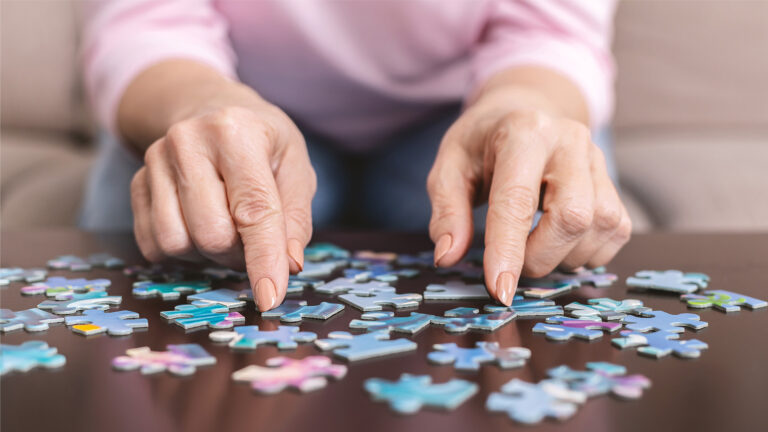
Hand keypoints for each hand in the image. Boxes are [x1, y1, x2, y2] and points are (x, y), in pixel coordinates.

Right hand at [130, 104, 315, 310]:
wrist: (211, 109)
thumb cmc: (263, 144)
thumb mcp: (295, 168)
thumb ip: (296, 218)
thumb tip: (288, 266)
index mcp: (236, 132)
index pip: (252, 210)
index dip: (263, 259)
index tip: (270, 298)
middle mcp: (187, 142)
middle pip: (211, 234)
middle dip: (238, 253)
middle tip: (253, 238)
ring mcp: (154, 162)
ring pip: (178, 244)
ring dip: (209, 255)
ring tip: (227, 228)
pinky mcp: (137, 183)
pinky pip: (154, 245)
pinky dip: (183, 252)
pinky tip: (199, 225)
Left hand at [427, 93, 630, 305]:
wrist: (524, 109)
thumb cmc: (482, 143)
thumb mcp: (448, 167)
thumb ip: (446, 211)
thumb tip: (448, 257)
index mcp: (523, 133)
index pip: (518, 200)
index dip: (508, 250)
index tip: (500, 290)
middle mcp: (569, 141)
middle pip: (572, 216)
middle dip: (539, 257)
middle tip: (513, 262)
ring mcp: (597, 159)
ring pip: (600, 226)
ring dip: (565, 256)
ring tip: (534, 247)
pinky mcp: (613, 181)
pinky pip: (616, 230)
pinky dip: (588, 252)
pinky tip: (560, 243)